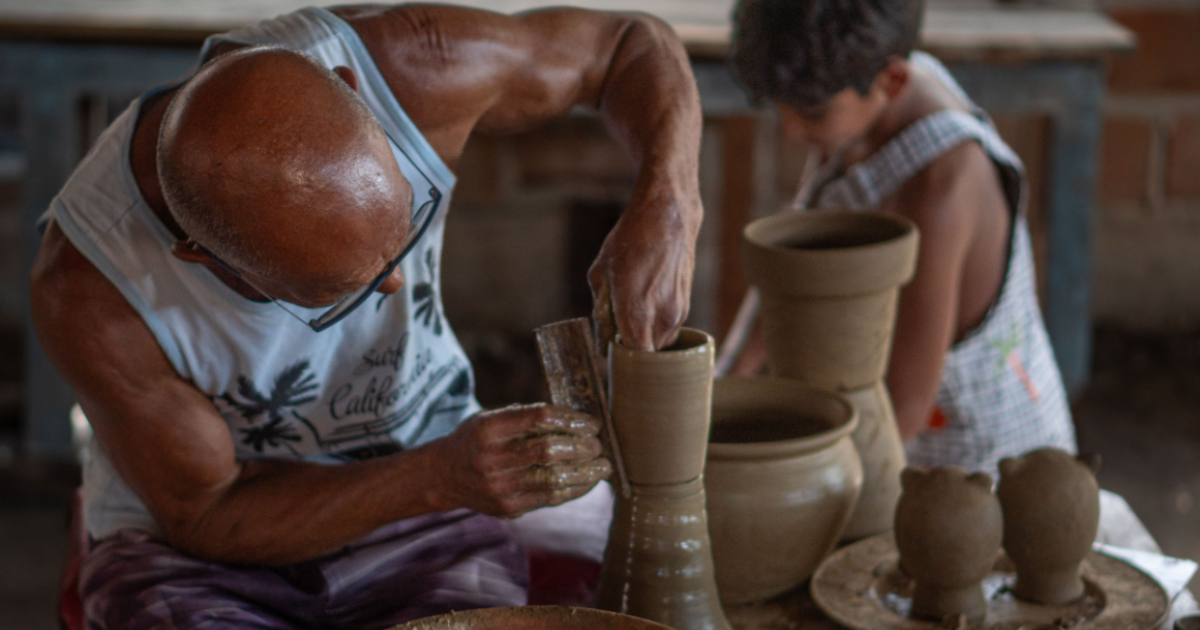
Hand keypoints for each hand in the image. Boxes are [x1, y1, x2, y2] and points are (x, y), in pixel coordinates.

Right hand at [428, 403, 610, 516]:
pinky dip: (575, 490)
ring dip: (584, 472)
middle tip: (599, 445)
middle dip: (581, 447)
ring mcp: (499, 486)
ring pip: (552, 478)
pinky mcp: (508, 507)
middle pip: (547, 450)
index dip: (571, 419)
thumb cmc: (477, 440)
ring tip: (602, 466)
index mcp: (489, 428)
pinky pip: (550, 499)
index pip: (538, 418)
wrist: (444, 476)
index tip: (592, 422)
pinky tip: (588, 481)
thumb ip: (527, 418)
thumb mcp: (492, 418)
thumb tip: (576, 420)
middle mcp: (492, 458)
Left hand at [589, 184, 699, 351]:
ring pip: (662, 344)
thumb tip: (601, 339)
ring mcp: (678, 311)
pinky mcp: (686, 304)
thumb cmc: (630, 240)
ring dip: (647, 340)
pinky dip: (658, 328)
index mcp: (636, 309)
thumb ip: (600, 310)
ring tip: (632, 320)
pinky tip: (647, 308)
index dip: (621, 360)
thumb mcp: (601, 272)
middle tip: (618, 338)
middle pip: (649, 356)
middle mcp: (661, 315)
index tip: (610, 353)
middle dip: (634, 353)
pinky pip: (671, 329)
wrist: (668, 216)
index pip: (634, 357)